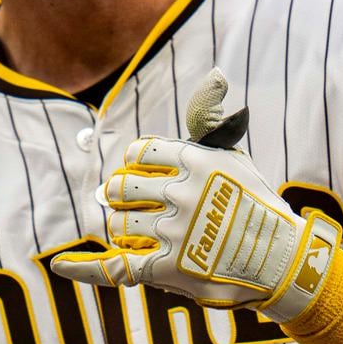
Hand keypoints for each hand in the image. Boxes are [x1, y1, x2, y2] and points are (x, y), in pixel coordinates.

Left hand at [52, 70, 342, 322]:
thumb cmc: (257, 206)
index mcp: (197, 161)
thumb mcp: (236, 157)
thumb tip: (215, 74)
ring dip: (120, 228)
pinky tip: (60, 266)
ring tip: (133, 231)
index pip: (141, 152)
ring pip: (120, 225)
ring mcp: (174, 232)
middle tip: (119, 200)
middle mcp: (183, 193)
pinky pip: (115, 267)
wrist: (282, 261)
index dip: (133, 162)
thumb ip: (209, 122)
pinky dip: (83, 268)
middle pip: (122, 187)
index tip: (136, 171)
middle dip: (117, 194)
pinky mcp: (169, 269)